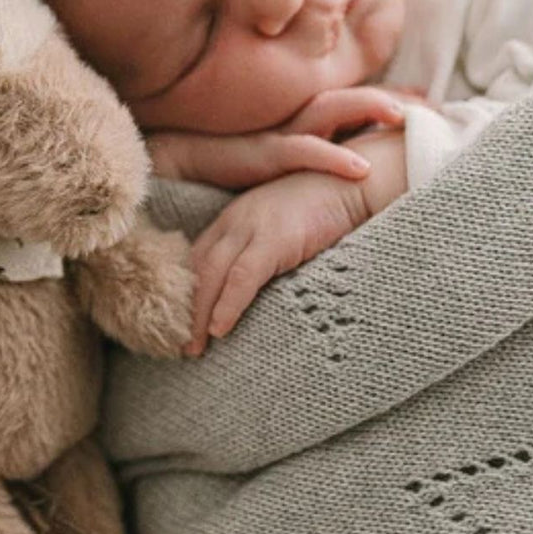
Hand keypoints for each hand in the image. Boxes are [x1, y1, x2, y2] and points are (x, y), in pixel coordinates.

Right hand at [146, 84, 419, 190]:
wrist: (168, 166)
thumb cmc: (215, 169)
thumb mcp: (265, 164)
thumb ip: (296, 164)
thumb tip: (329, 179)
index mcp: (295, 124)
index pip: (347, 105)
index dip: (385, 100)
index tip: (424, 101)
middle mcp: (290, 121)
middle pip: (349, 98)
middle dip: (389, 98)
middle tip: (429, 103)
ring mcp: (276, 134)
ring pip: (332, 111)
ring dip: (370, 108)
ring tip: (405, 115)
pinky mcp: (259, 154)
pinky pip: (303, 152)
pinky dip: (334, 157)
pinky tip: (361, 168)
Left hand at [184, 170, 367, 355]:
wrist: (355, 187)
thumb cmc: (324, 214)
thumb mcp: (282, 234)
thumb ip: (262, 257)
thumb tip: (256, 298)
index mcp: (233, 222)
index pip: (197, 261)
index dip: (185, 293)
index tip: (179, 323)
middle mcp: (235, 222)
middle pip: (197, 270)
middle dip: (185, 309)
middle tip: (178, 344)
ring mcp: (252, 228)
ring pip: (211, 275)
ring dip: (198, 314)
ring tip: (192, 346)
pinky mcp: (275, 238)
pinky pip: (243, 277)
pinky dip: (228, 304)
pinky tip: (219, 328)